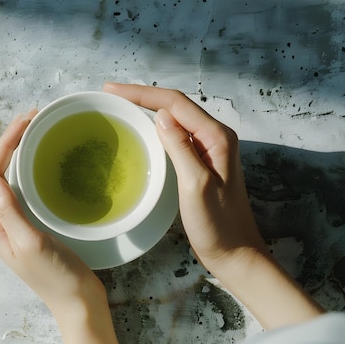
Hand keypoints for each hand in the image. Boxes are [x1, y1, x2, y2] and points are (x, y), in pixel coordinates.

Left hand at [0, 110, 117, 343]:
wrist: (78, 302)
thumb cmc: (56, 278)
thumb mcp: (31, 244)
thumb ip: (9, 211)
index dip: (5, 144)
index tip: (26, 122)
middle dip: (11, 141)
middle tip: (33, 117)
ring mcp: (16, 222)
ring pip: (11, 177)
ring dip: (20, 151)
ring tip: (37, 129)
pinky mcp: (32, 223)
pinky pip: (26, 187)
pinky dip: (32, 167)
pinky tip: (44, 158)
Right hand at [103, 83, 261, 267]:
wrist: (234, 253)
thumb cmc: (217, 224)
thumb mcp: (196, 185)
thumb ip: (181, 148)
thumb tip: (162, 116)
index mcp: (216, 137)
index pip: (175, 103)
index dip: (142, 93)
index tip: (111, 90)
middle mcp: (215, 137)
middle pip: (175, 105)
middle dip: (143, 96)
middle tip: (110, 94)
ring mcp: (208, 149)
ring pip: (175, 118)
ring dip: (149, 108)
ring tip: (121, 105)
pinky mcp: (201, 162)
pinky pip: (176, 136)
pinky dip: (156, 127)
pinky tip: (141, 130)